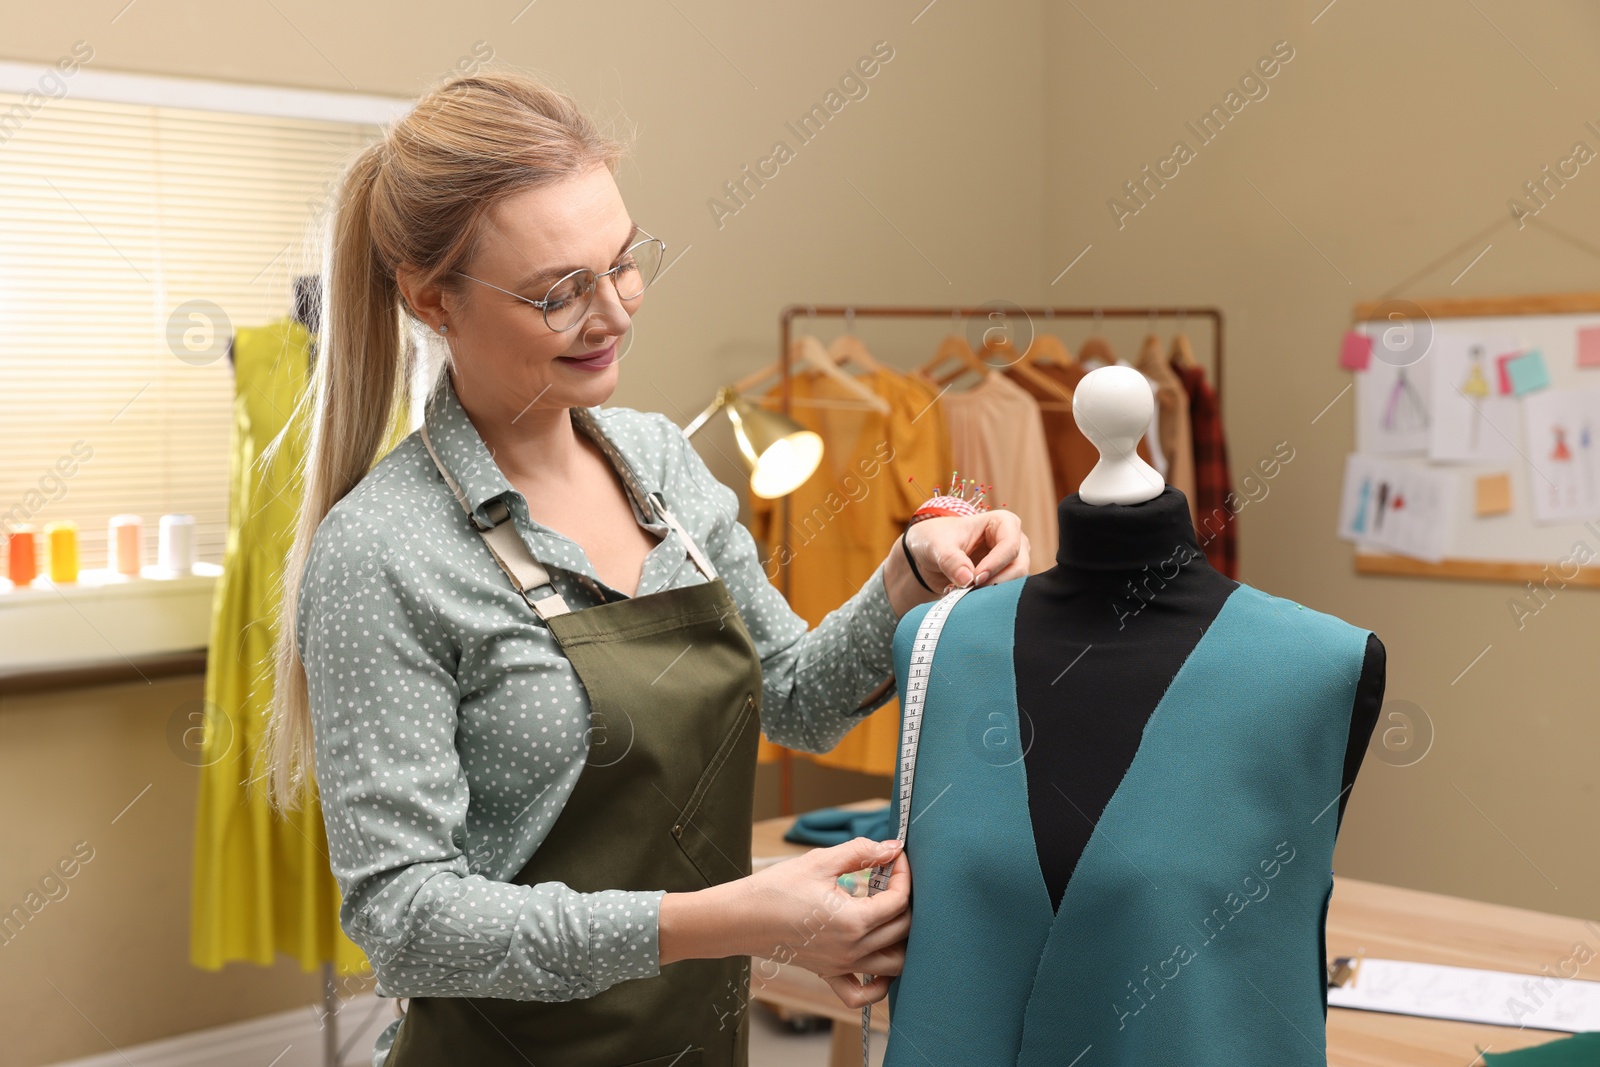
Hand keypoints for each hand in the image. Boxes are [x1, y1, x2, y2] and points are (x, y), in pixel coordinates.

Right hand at [733, 837, 910, 1008]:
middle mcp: (852, 950)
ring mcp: (841, 966)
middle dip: (905, 899)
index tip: (895, 858)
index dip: (903, 874)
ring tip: (886, 911)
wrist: (740, 918)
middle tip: (888, 877)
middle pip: (902, 930)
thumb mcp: (820, 862)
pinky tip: (878, 957)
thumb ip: (861, 852)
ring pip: (895, 963)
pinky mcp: (828, 973)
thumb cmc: (776, 889)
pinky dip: (880, 982)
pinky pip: (862, 993)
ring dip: (901, 938)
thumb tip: (892, 847)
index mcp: (853, 921)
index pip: (899, 901)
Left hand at [884, 510, 1030, 615]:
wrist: (928, 554)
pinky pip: (1003, 594)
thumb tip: (967, 580)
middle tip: (968, 591)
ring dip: (989, 592)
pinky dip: (985, 598)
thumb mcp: (937, 545)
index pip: (1010, 546)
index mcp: (1003, 522)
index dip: (994, 564)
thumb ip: (951, 560)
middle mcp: (1014, 541)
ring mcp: (1011, 562)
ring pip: (1014, 584)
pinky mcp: (1004, 579)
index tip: (975, 579)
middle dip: (994, 582)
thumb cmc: (936, 539)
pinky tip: (965, 596)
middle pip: (1018, 567)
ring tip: (961, 592)